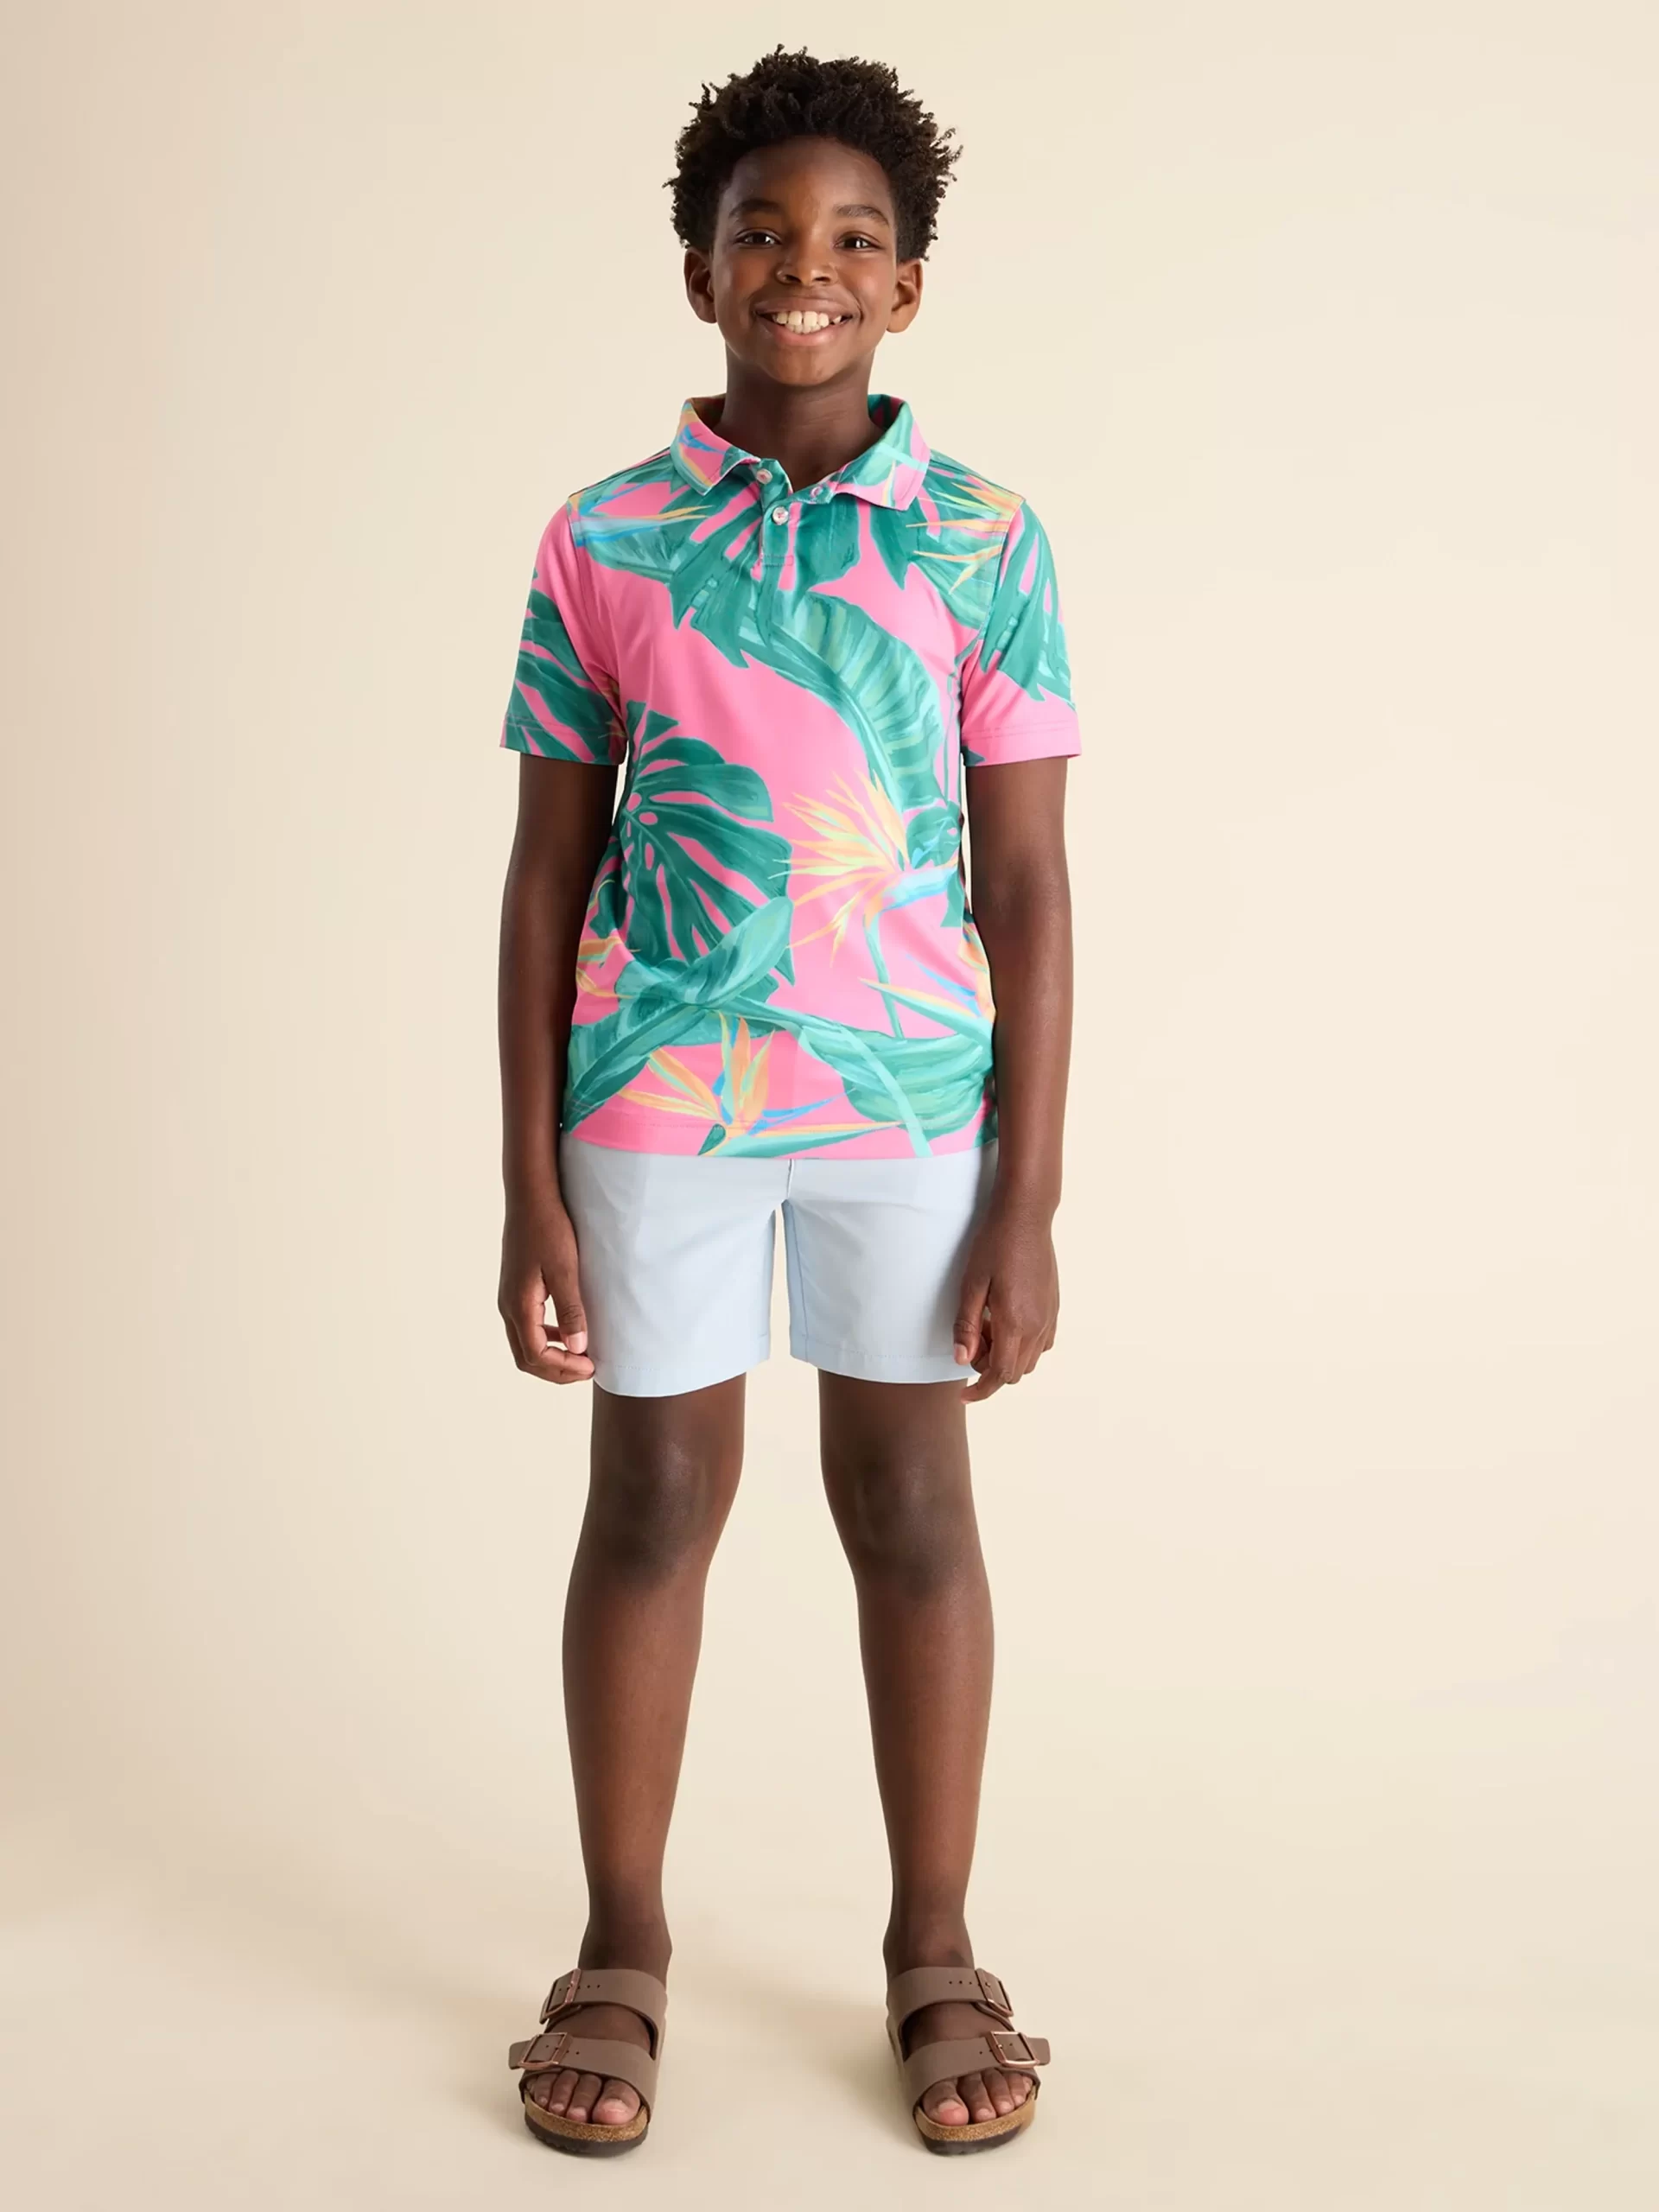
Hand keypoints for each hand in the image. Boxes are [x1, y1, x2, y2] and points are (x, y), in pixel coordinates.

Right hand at [498, 1189, 595, 1384]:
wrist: (530, 1198)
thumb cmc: (548, 1228)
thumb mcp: (565, 1269)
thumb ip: (571, 1309)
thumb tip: (578, 1348)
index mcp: (519, 1306)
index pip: (536, 1356)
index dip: (563, 1369)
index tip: (591, 1366)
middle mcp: (508, 1307)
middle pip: (526, 1358)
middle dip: (556, 1371)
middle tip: (587, 1369)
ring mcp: (509, 1299)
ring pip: (524, 1344)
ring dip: (551, 1357)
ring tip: (580, 1356)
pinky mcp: (515, 1290)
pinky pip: (526, 1327)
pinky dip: (546, 1339)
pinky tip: (567, 1331)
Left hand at [951, 1195, 1059, 1402]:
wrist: (1026, 1216)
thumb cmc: (994, 1245)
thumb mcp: (971, 1284)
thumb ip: (966, 1325)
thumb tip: (961, 1360)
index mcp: (1015, 1322)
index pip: (1000, 1374)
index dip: (981, 1389)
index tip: (964, 1394)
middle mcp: (1038, 1326)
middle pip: (1015, 1372)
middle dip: (990, 1368)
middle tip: (972, 1339)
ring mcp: (1050, 1317)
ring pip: (1031, 1360)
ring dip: (1007, 1356)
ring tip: (988, 1326)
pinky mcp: (1054, 1307)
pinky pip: (1043, 1343)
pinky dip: (1023, 1345)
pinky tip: (1006, 1321)